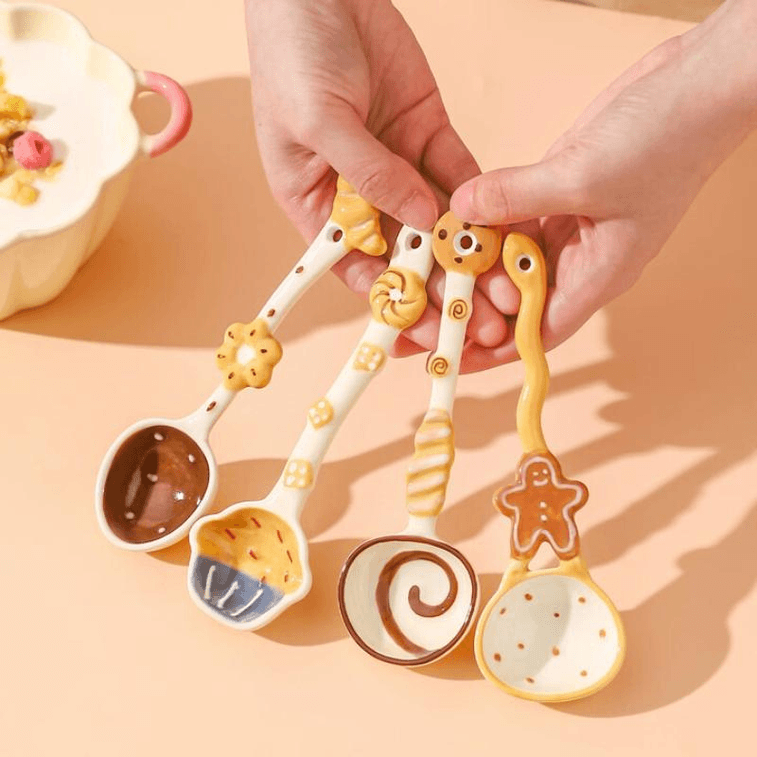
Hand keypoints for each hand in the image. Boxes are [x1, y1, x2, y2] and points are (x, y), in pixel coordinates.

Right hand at [245, 0, 508, 353]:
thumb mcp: (320, 122)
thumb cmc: (293, 55)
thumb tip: (421, 223)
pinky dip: (481, 205)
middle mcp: (360, 194)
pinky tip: (505, 233)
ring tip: (504, 290)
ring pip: (439, 223)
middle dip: (444, 289)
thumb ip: (370, 176)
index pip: (358, 267)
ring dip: (471, 257)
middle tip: (483, 321)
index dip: (392, 301)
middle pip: (406, 255)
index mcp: (317, 204)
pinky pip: (459, 177)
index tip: (427, 329)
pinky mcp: (429, 136)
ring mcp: (397, 166)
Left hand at [450, 0, 756, 370]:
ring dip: (475, 260)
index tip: (452, 355)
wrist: (696, 85)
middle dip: (473, 305)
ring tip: (428, 266)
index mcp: (597, 275)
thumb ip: (516, 197)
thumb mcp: (583, 176)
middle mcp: (580, 259)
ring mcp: (570, 227)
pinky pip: (514, 220)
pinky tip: (455, 220)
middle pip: (516, 299)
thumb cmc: (666, 141)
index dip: (494, 349)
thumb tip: (462, 209)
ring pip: (511, 258)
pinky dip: (487, 220)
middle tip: (423, 306)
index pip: (538, 331)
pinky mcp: (560, 195)